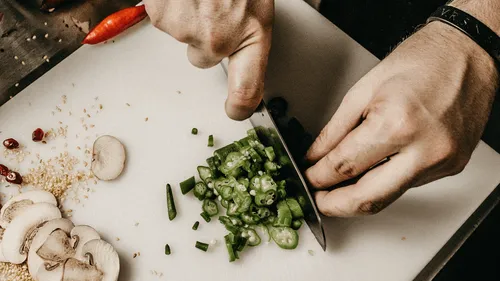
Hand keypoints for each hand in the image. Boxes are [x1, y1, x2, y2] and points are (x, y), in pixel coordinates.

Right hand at [143, 0, 273, 119]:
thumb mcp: (255, 3)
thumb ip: (246, 32)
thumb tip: (240, 53)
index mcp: (251, 34)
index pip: (248, 89)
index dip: (240, 106)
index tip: (235, 110)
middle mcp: (218, 40)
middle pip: (202, 59)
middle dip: (204, 37)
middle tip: (212, 8)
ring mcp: (187, 30)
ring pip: (182, 36)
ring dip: (188, 16)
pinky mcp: (162, 16)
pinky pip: (164, 18)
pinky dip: (171, 5)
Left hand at [305, 22, 498, 216]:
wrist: (467, 53)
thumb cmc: (421, 61)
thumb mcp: (363, 90)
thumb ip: (334, 130)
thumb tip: (316, 157)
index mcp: (397, 124)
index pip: (344, 166)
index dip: (318, 177)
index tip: (308, 178)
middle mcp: (424, 149)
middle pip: (368, 199)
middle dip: (335, 205)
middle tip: (318, 199)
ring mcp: (441, 162)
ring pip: (389, 197)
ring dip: (358, 197)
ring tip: (338, 187)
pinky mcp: (451, 167)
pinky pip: (408, 185)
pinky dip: (383, 182)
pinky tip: (371, 172)